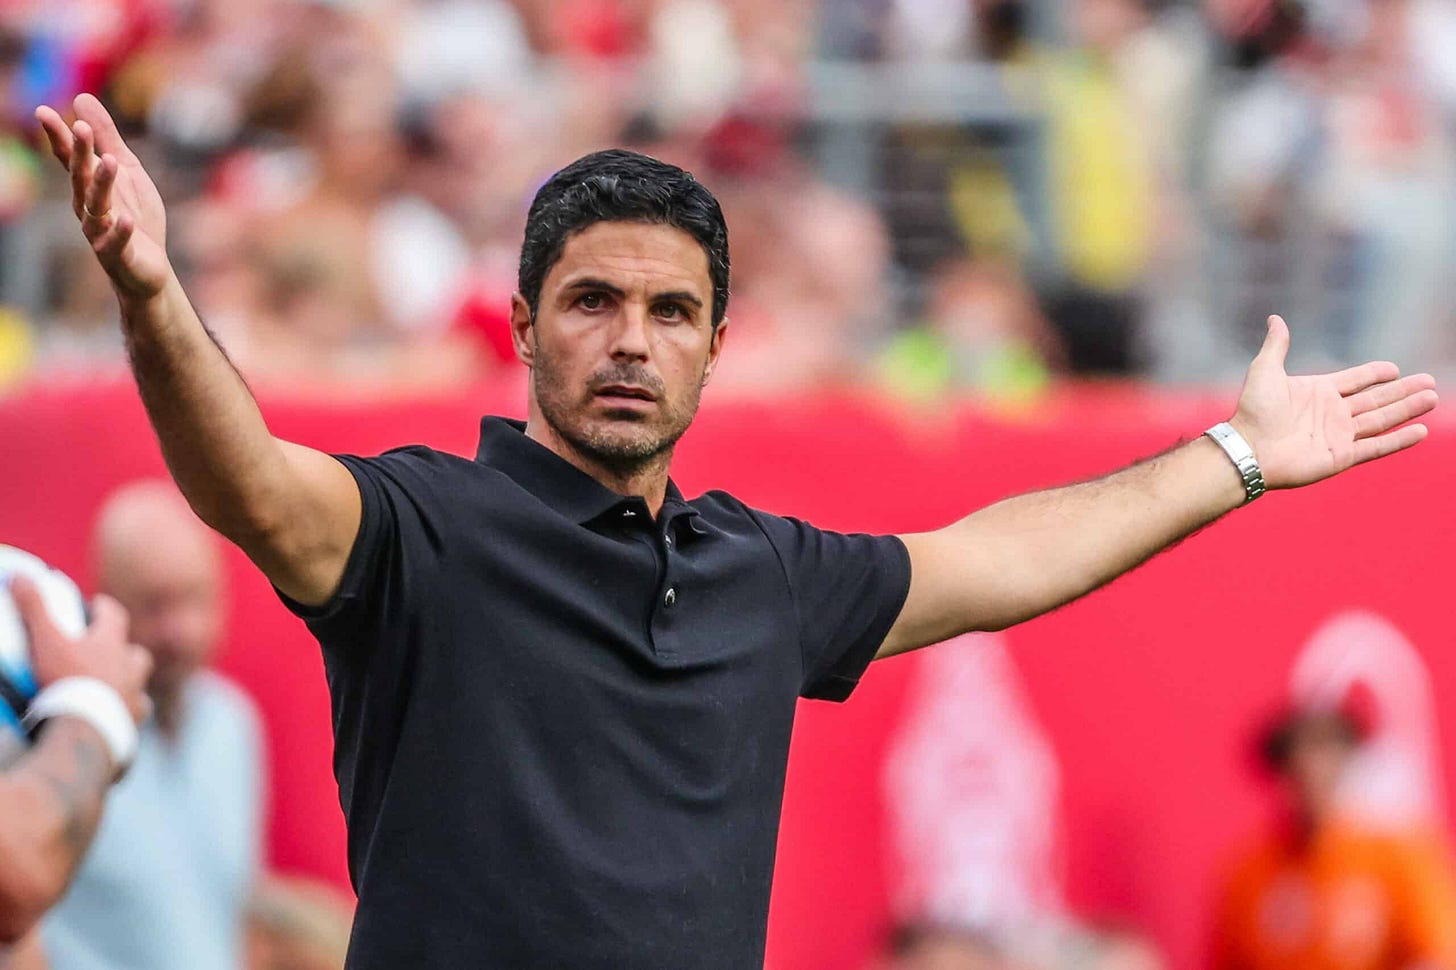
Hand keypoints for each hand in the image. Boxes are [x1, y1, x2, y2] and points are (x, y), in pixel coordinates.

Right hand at [10, 578, 152, 725]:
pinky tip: (114, 717)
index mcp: (110, 645)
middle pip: (136, 653)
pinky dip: (126, 713)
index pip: (115, 616)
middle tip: (108, 652)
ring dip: (129, 682)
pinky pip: (135, 714)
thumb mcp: (47, 641)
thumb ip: (34, 608)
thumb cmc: (68, 682)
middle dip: (124, 650)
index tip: (99, 604)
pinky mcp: (132, 723)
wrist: (87, 729)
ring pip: (139, 683)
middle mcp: (129, 669)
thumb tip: (19, 576)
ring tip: (113, 687)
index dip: (106, 608)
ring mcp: (135, 696)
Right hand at [35, 94, 170, 300]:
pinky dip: (120, 231)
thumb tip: (81, 97)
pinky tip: (126, 218)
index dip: (59, 137)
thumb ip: (108, 138)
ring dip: (102, 185)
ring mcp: (101, 233)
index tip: (43, 111)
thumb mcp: (128, 171)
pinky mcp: (118, 256)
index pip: (70, 159)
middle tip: (81, 128)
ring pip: (96, 207)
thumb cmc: (135, 217)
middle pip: (81, 178)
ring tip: (110, 162)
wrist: (149, 270)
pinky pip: (116, 243)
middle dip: (80, 154)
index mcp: (89, 187)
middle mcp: (88, 208)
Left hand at [1230, 316, 1438, 488]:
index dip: (1374, 374)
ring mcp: (1339, 435)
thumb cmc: (1253, 411)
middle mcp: (1332, 413)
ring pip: (1382, 420)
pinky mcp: (1342, 456)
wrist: (1248, 448)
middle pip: (1376, 399)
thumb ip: (1277, 346)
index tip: (1394, 369)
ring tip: (1432, 399)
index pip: (1355, 381)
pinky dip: (1399, 440)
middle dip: (1403, 391)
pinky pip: (1377, 447)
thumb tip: (1275, 318)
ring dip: (1407, 409)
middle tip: (1430, 382)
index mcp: (1318, 392)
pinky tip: (1420, 431)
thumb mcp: (1265, 371)